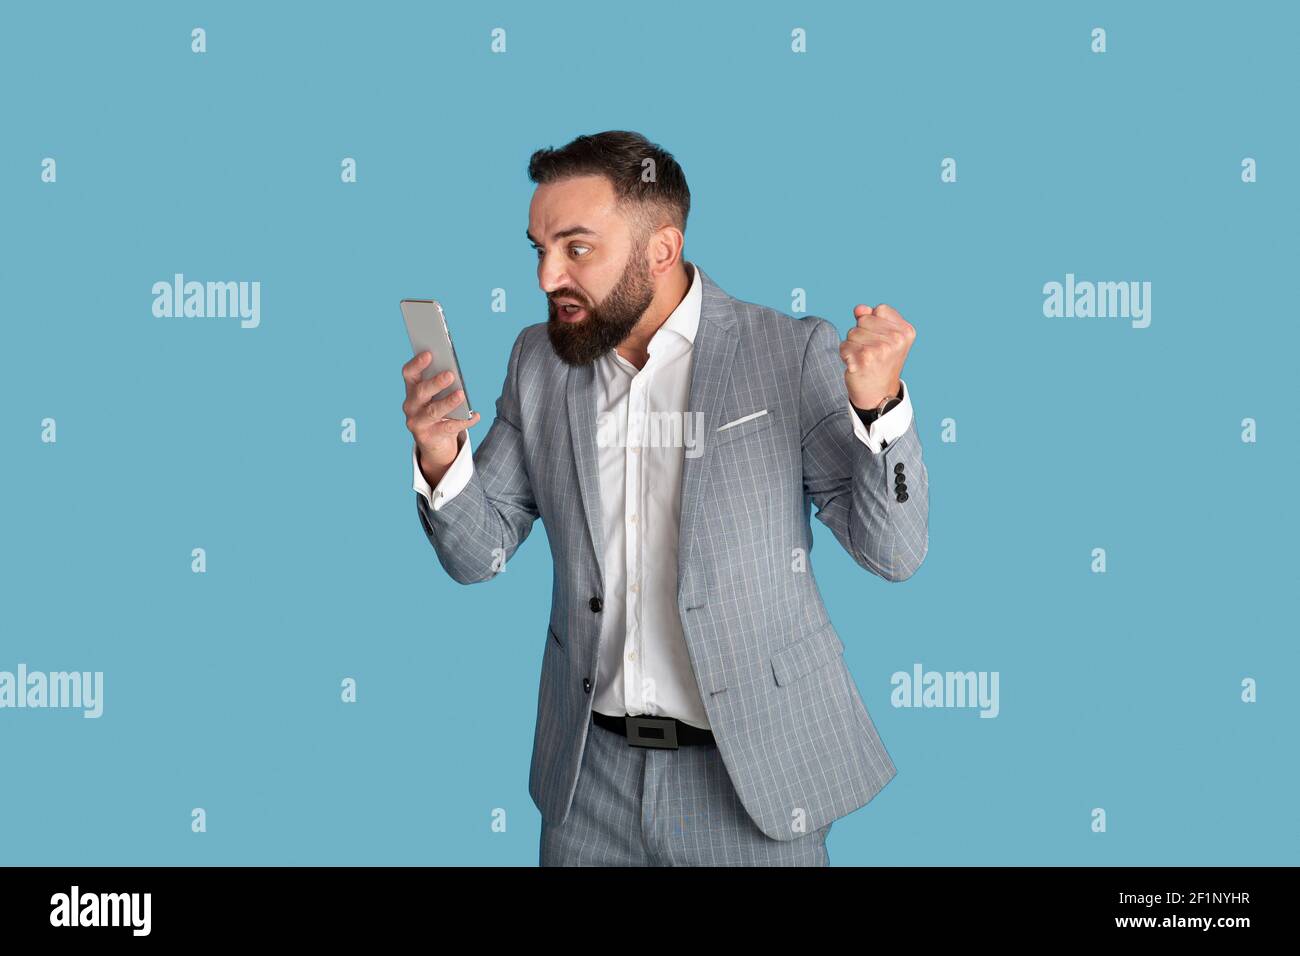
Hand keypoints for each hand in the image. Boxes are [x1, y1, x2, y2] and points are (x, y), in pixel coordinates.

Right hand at [402, 351, 480, 477]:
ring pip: (433, 411)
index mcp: (412, 390)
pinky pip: (447, 428)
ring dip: (448, 402)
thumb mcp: (437, 397)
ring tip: (461, 394)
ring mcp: (417, 422)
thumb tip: (455, 373)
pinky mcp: (428, 437)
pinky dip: (463, 421)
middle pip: (421, 392)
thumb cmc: (438, 411)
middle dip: (435, 383)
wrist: (434, 442)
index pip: (409, 374)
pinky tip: (475, 416)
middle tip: (450, 375)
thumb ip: (442, 384)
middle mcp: (411, 405)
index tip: (429, 354)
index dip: (417, 363)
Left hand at [839, 303, 915, 409]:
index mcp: (906, 331)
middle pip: (863, 320)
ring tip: (865, 360)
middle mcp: (896, 339)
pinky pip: (844, 346)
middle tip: (872, 353)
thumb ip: (872, 318)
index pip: (879, 309)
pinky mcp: (864, 359)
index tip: (881, 341)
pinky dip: (846, 355)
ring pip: (852, 333)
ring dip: (853, 346)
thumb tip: (859, 309)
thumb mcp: (884, 337)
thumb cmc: (881, 363)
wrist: (879, 395)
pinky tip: (857, 365)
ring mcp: (881, 349)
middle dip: (862, 334)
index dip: (874, 323)